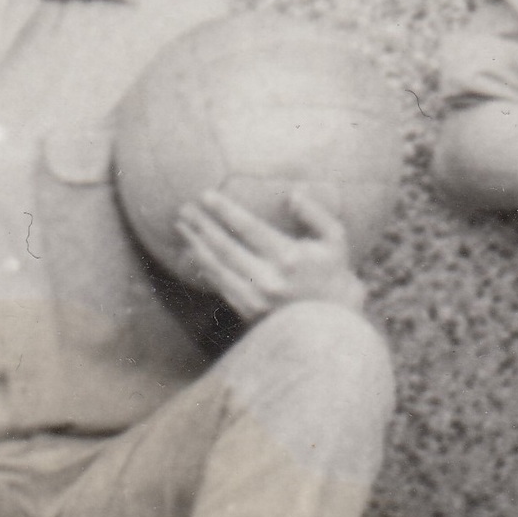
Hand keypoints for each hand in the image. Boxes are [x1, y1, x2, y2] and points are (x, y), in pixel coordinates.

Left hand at [177, 187, 367, 319]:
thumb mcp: (336, 239)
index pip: (248, 228)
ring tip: (181, 227)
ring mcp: (256, 298)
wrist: (335, 321)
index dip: (225, 210)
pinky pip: (220, 287)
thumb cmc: (334, 273)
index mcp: (289, 257)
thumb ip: (315, 214)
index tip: (205, 195)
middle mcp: (269, 279)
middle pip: (224, 247)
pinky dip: (204, 268)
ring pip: (217, 268)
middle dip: (201, 225)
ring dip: (195, 245)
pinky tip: (192, 253)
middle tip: (184, 208)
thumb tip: (293, 194)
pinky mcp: (249, 312)